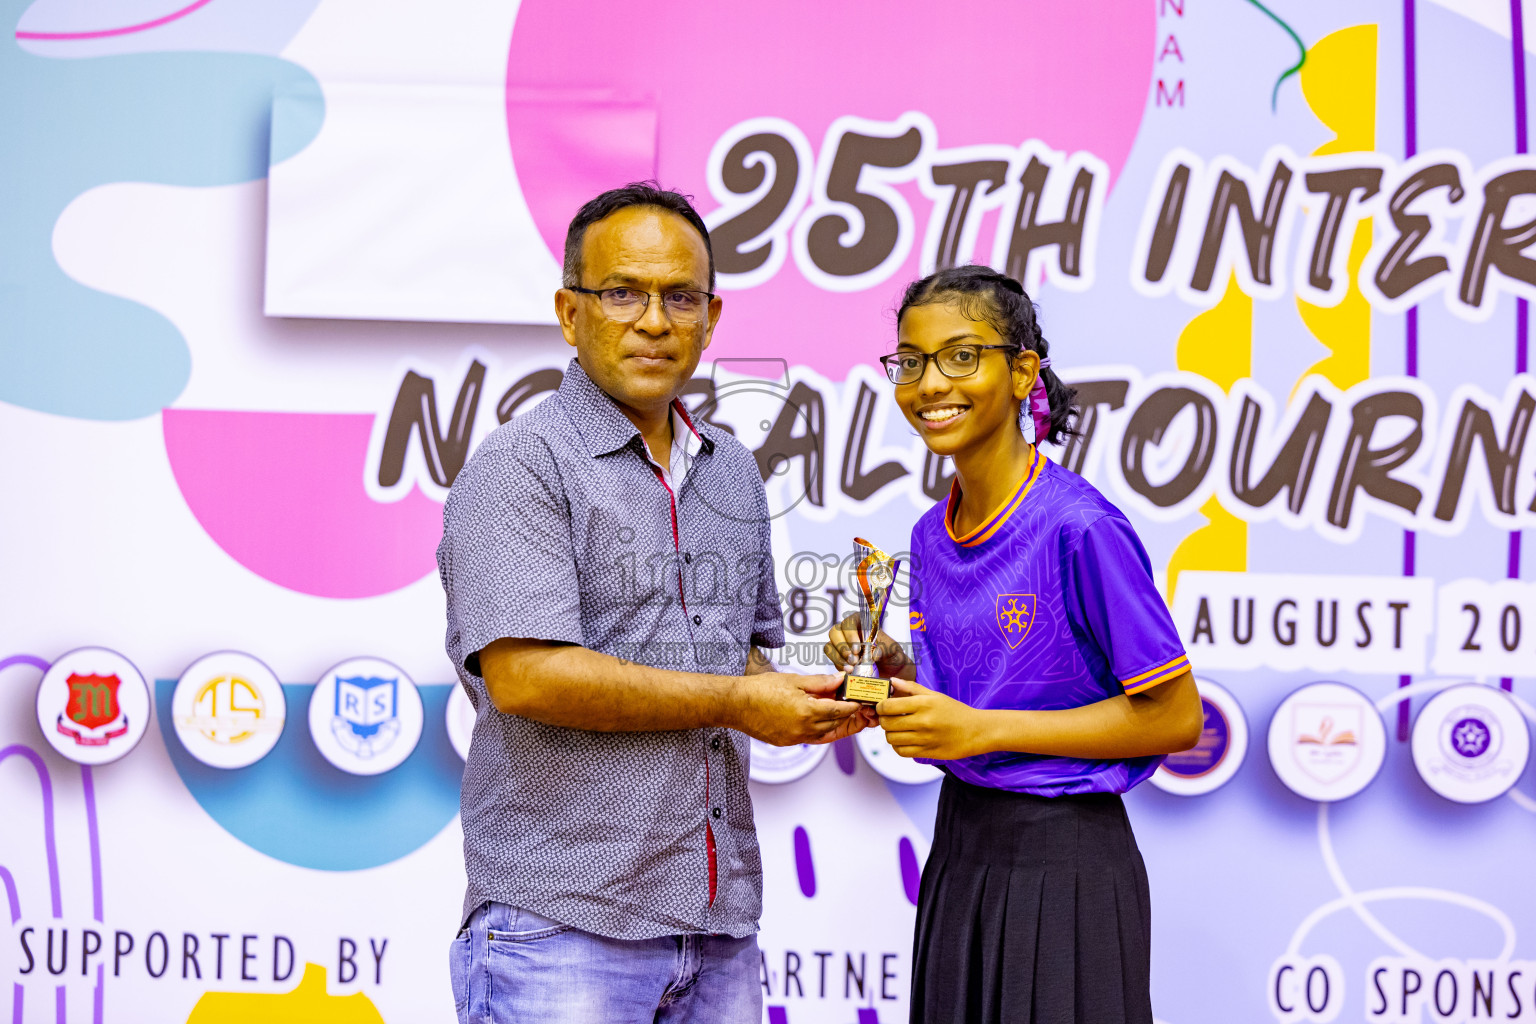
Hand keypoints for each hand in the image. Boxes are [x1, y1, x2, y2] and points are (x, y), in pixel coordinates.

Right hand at [731, 673, 866, 745]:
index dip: (852, 706)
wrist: (736, 704)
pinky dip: (820, 731)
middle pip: (835, 724)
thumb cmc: (760, 690)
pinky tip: (821, 721)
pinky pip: (810, 738)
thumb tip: (839, 680)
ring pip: (824, 734)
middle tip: (855, 707)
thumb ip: (820, 682)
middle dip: (847, 716)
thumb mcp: (794, 680)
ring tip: (841, 714)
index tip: (859, 701)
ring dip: (834, 724)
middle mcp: (803, 729)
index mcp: (807, 712)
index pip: (840, 711)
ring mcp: (795, 738)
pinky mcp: (787, 742)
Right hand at [823, 614, 910, 677]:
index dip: (850, 633)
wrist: (892, 672)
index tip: (857, 648)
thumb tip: (874, 654)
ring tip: (851, 668)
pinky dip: (838, 665)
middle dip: (842, 647)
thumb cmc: (893, 656)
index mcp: (862, 623)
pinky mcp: (839, 658)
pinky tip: (849, 671)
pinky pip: (832, 659)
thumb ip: (886, 648)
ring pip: (830, 646)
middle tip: (853, 660)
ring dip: (838, 657)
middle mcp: (849, 632)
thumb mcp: (894, 650)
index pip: (849, 621)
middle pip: (834, 632)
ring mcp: (842, 645)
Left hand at [876, 678, 990, 759]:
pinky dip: (897, 746)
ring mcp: (925, 739)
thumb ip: (912, 688)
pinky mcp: (927, 752)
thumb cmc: (955, 711)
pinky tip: (903, 740)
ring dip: (890, 734)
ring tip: (896, 729)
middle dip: (883, 720)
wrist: (975, 731)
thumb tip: (892, 681)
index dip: (880, 706)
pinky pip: (901, 752)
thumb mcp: (935, 695)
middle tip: (888, 718)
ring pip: (892, 739)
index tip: (882, 707)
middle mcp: (923, 722)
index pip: (889, 706)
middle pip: (887, 723)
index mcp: (924, 704)